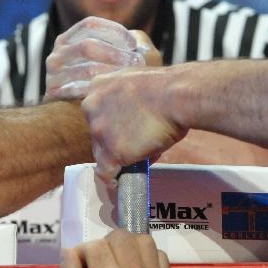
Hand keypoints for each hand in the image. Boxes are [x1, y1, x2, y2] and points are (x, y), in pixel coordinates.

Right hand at [45, 17, 159, 100]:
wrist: (83, 116)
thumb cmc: (107, 81)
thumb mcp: (116, 58)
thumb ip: (127, 45)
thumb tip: (137, 40)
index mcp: (69, 39)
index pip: (90, 25)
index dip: (113, 31)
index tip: (134, 44)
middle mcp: (57, 53)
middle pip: (87, 46)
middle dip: (115, 54)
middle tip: (137, 62)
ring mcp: (52, 73)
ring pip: (86, 70)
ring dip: (112, 74)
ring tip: (131, 79)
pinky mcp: (52, 92)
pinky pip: (78, 90)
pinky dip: (99, 92)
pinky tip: (116, 94)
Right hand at [57, 229, 175, 267]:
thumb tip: (67, 254)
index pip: (94, 245)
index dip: (83, 253)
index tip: (82, 266)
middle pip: (119, 236)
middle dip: (105, 246)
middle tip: (100, 264)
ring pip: (141, 239)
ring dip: (128, 246)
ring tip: (119, 262)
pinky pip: (159, 254)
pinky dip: (147, 256)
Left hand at [81, 66, 186, 186]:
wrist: (175, 96)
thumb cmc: (167, 88)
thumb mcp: (138, 87)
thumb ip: (128, 102)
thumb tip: (134, 123)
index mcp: (98, 85)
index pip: (99, 111)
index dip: (112, 123)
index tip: (122, 131)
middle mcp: (91, 106)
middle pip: (97, 132)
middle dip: (113, 140)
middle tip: (134, 145)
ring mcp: (99, 130)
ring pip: (101, 152)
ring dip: (116, 158)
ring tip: (134, 161)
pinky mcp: (111, 151)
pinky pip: (106, 171)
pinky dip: (113, 178)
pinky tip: (119, 181)